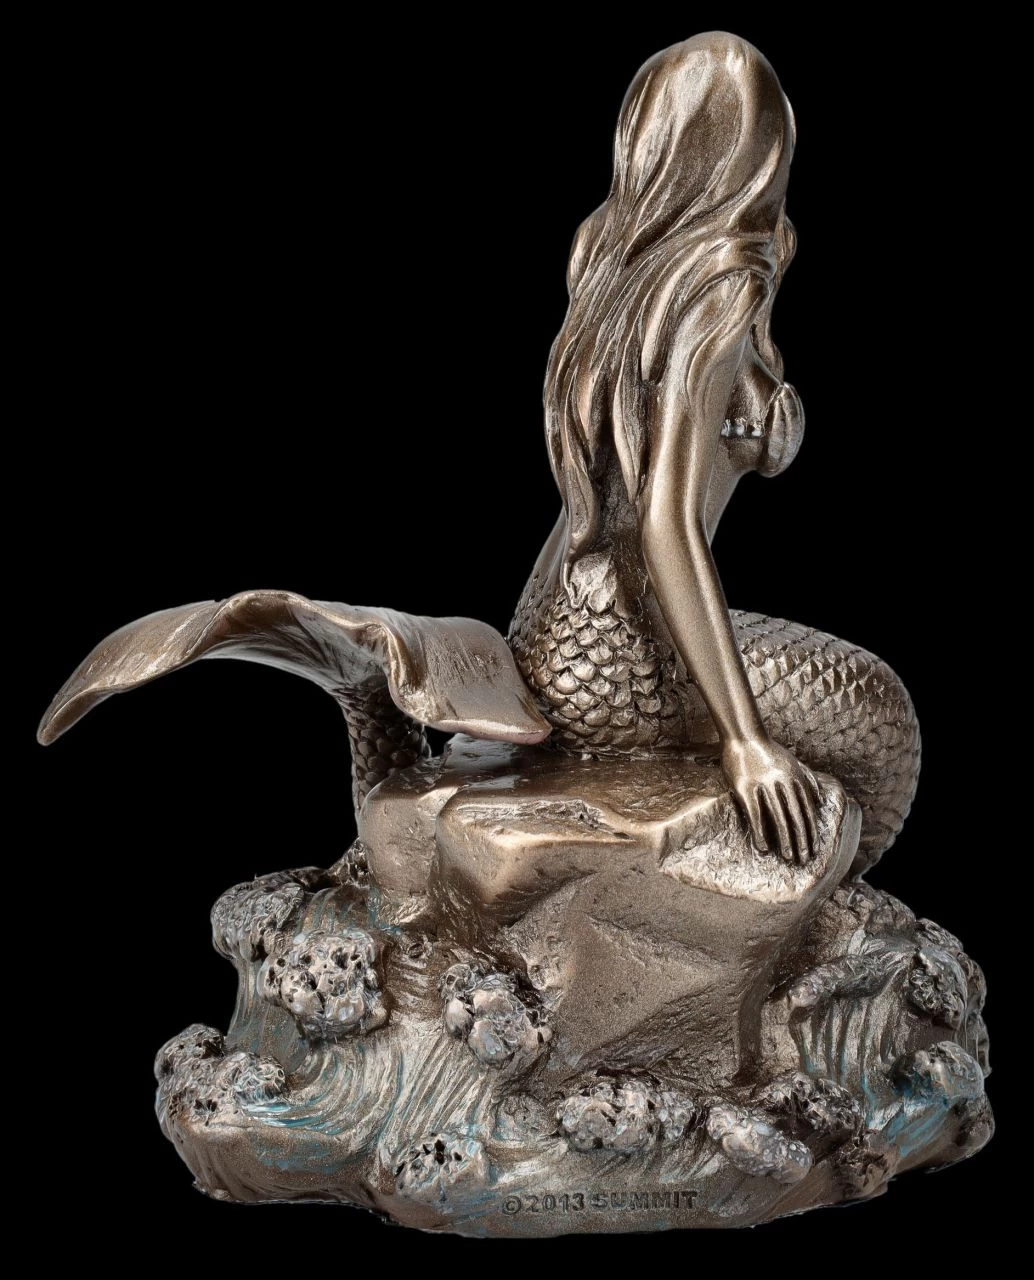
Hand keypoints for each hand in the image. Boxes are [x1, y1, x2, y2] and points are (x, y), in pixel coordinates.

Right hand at [721, 737, 821, 863]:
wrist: (744, 735)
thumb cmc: (768, 750)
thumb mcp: (793, 761)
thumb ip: (808, 779)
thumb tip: (820, 801)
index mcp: (796, 777)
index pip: (808, 809)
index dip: (811, 831)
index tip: (814, 848)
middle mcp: (783, 782)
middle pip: (796, 817)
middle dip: (802, 840)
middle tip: (804, 859)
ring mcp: (764, 785)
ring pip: (778, 818)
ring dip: (785, 840)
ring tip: (788, 857)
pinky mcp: (745, 788)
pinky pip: (755, 815)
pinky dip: (760, 833)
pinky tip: (763, 847)